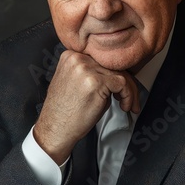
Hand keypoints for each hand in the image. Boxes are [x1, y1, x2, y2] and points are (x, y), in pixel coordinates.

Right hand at [33, 50, 140, 164]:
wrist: (55, 129)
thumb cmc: (66, 111)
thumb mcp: (75, 82)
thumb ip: (93, 73)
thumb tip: (118, 75)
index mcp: (71, 55)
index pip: (102, 60)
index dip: (114, 74)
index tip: (121, 88)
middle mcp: (78, 58)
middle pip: (112, 65)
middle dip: (126, 83)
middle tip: (129, 98)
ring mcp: (86, 68)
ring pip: (120, 74)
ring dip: (129, 92)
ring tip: (127, 104)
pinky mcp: (95, 81)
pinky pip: (122, 83)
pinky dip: (128, 96)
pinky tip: (124, 106)